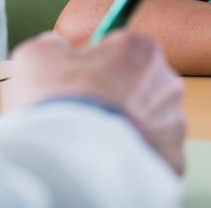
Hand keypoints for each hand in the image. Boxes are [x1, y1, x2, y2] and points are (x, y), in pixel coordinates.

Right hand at [4, 31, 185, 173]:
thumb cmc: (58, 106)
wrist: (73, 165)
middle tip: (82, 116)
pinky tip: (107, 162)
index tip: (78, 83)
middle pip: (138, 85)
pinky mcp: (172, 160)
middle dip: (115, 98)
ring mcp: (173, 124)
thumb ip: (52, 45)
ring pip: (148, 122)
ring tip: (91, 143)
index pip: (121, 49)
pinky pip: (152, 154)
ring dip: (126, 129)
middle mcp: (166, 82)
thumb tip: (55, 46)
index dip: (95, 66)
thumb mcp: (36, 57)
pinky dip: (132, 158)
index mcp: (141, 49)